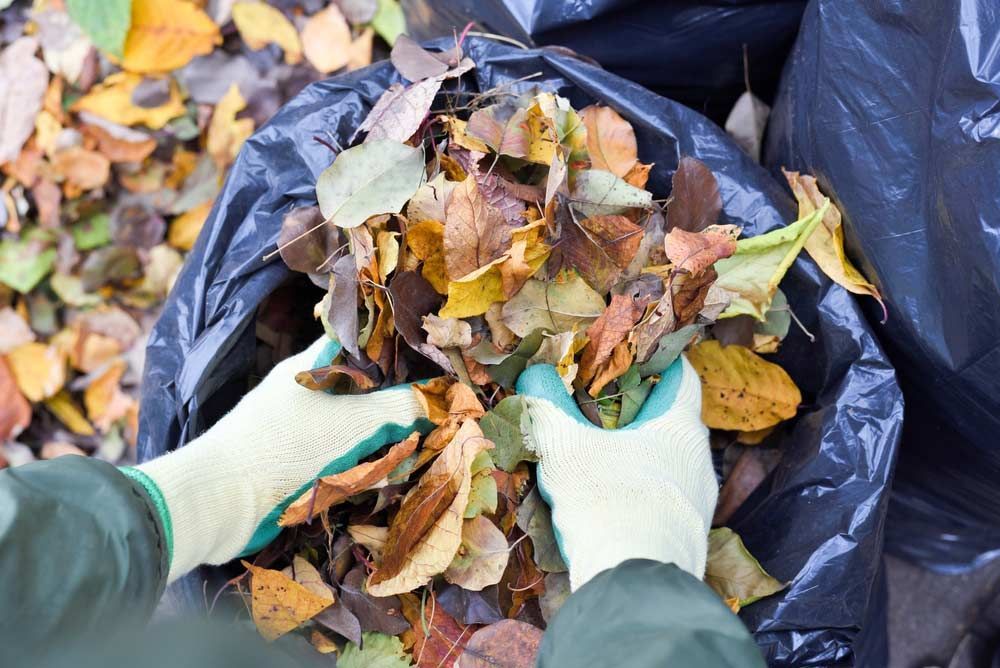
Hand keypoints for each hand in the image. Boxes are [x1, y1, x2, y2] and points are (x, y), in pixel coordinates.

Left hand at [123, 337, 430, 581]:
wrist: (219, 501)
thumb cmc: (287, 446)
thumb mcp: (355, 422)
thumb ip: (403, 406)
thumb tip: (448, 399)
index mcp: (315, 366)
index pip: (367, 349)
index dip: (404, 361)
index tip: (438, 379)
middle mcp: (305, 393)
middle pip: (365, 393)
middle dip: (399, 410)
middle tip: (431, 424)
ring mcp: (295, 430)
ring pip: (353, 430)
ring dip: (382, 445)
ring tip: (410, 456)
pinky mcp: (290, 466)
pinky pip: (337, 461)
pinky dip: (359, 470)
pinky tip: (376, 482)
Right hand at [515, 356, 716, 590]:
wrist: (636, 590)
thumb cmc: (609, 504)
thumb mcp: (567, 449)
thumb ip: (548, 407)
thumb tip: (533, 372)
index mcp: (681, 428)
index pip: (681, 375)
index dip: (653, 359)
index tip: (624, 356)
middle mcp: (699, 462)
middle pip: (670, 419)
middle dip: (633, 410)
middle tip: (594, 404)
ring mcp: (697, 504)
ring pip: (665, 462)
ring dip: (634, 454)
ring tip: (594, 453)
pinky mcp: (685, 538)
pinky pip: (661, 498)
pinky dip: (636, 489)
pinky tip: (605, 501)